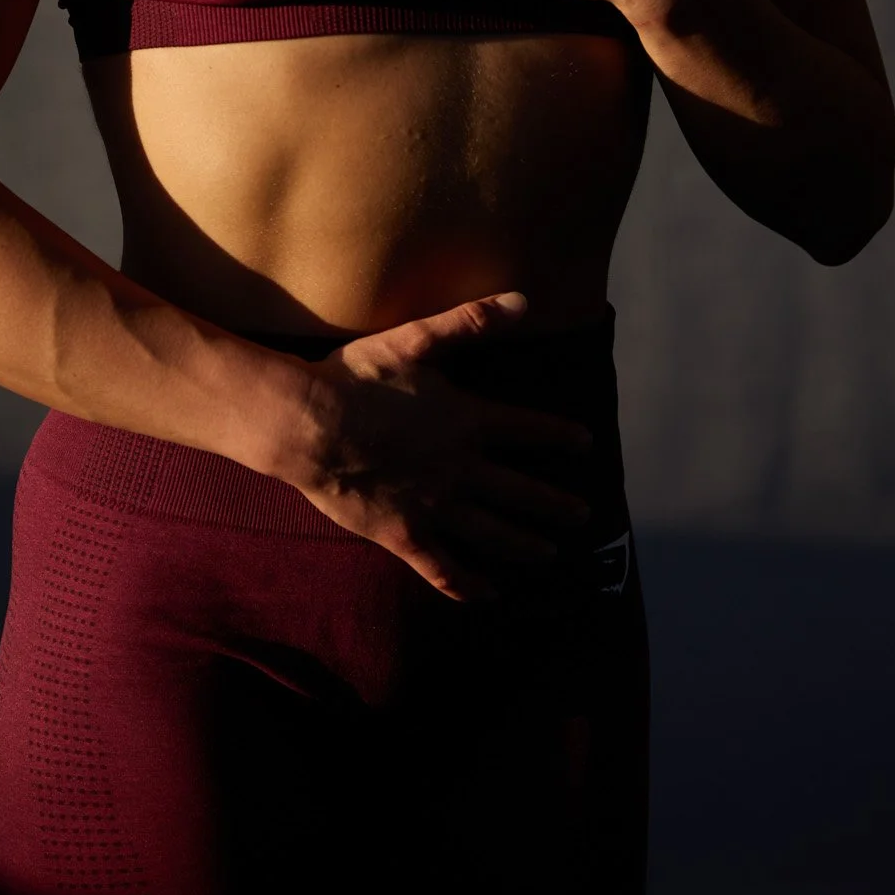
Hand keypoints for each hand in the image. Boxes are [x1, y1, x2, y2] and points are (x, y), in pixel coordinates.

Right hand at [283, 290, 594, 602]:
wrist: (308, 425)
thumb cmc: (357, 377)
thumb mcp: (415, 339)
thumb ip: (471, 321)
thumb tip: (525, 300)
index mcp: (466, 422)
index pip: (526, 429)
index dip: (558, 436)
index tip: (586, 444)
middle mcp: (460, 470)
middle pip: (519, 491)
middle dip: (555, 504)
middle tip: (584, 517)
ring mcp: (434, 507)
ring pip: (491, 533)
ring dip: (524, 544)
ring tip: (549, 554)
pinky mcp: (403, 535)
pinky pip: (443, 568)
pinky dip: (467, 584)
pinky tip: (485, 595)